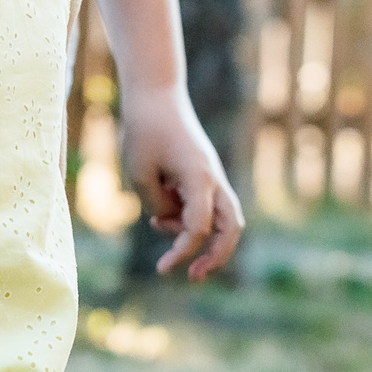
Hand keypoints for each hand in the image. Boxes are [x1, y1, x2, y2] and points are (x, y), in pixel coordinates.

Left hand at [118, 84, 242, 279]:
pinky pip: (206, 206)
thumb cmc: (145, 130)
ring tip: (157, 224)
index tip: (162, 270)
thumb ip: (157, 204)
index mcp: (200, 178)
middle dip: (216, 257)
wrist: (156, 95)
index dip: (181, 252)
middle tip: (192, 276)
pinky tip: (160, 212)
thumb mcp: (140, 173)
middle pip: (231, 228)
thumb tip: (168, 221)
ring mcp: (212, 176)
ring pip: (223, 219)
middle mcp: (213, 179)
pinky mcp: (204, 174)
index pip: (198, 228)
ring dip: (196, 235)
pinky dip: (188, 218)